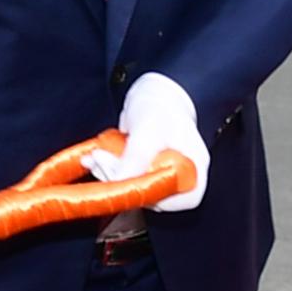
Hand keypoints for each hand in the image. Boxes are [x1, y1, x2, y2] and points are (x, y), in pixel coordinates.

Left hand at [88, 72, 208, 211]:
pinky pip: (126, 180)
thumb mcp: (149, 127)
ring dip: (110, 176)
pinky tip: (97, 157)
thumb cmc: (161, 104)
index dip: (157, 195)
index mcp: (196, 166)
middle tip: (101, 160)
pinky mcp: (145, 172)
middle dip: (122, 181)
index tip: (130, 181)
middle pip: (155, 196)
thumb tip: (122, 181)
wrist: (153, 92)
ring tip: (95, 156)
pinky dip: (109, 170)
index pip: (185, 199)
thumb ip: (137, 155)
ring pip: (136, 189)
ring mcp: (163, 175)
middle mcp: (182, 176)